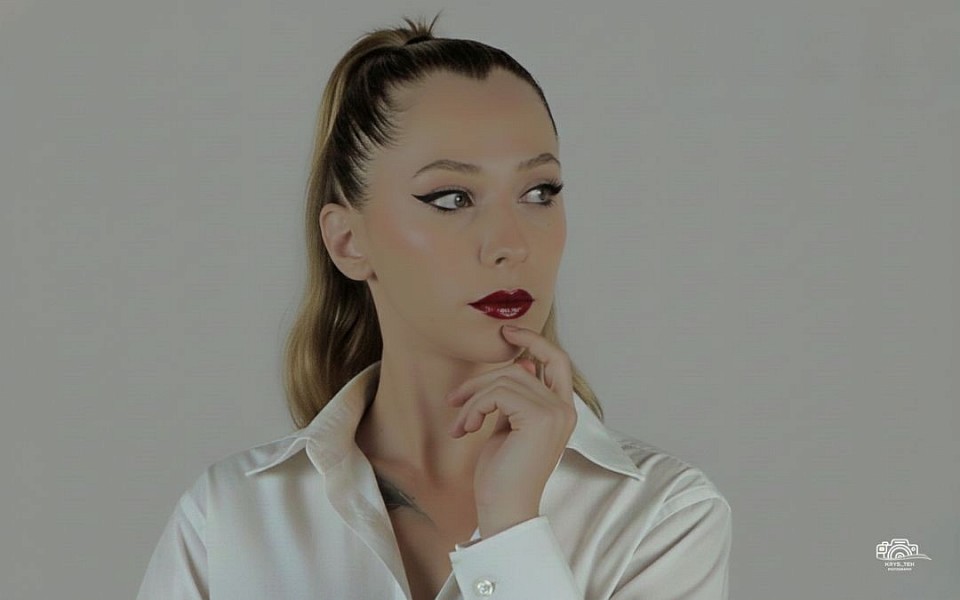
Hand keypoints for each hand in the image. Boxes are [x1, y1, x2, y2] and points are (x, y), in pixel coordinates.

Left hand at [445, 324, 576, 537]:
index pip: (558, 360)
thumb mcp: (509, 426)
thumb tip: (519, 362)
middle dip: (480, 379)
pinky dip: (474, 408)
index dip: (534, 340)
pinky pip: (497, 393)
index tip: (507, 331)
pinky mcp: (539, 418)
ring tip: (460, 424)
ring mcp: (555, 412)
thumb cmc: (503, 474)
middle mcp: (564, 409)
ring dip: (473, 399)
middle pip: (519, 368)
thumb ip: (516, 397)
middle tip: (454, 399)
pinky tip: (465, 429)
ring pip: (505, 379)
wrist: (504, 508)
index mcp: (562, 410)